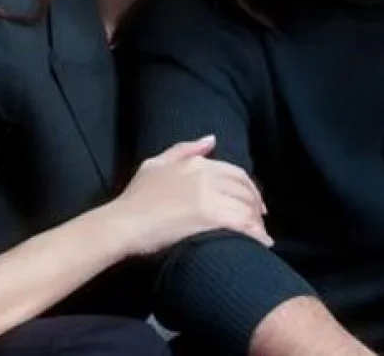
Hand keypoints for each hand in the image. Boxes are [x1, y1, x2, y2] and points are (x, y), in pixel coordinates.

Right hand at [107, 135, 270, 255]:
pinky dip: (256, 234)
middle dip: (256, 205)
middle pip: (244, 189)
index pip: (235, 173)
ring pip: (246, 206)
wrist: (122, 224)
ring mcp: (208, 194)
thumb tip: (211, 139)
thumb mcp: (155, 164)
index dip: (249, 188)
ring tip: (260, 235)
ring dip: (258, 221)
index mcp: (196, 163)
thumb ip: (184, 150)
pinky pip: (243, 223)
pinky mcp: (209, 216)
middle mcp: (205, 174)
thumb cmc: (134, 198)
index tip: (254, 203)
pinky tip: (262, 243)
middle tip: (260, 220)